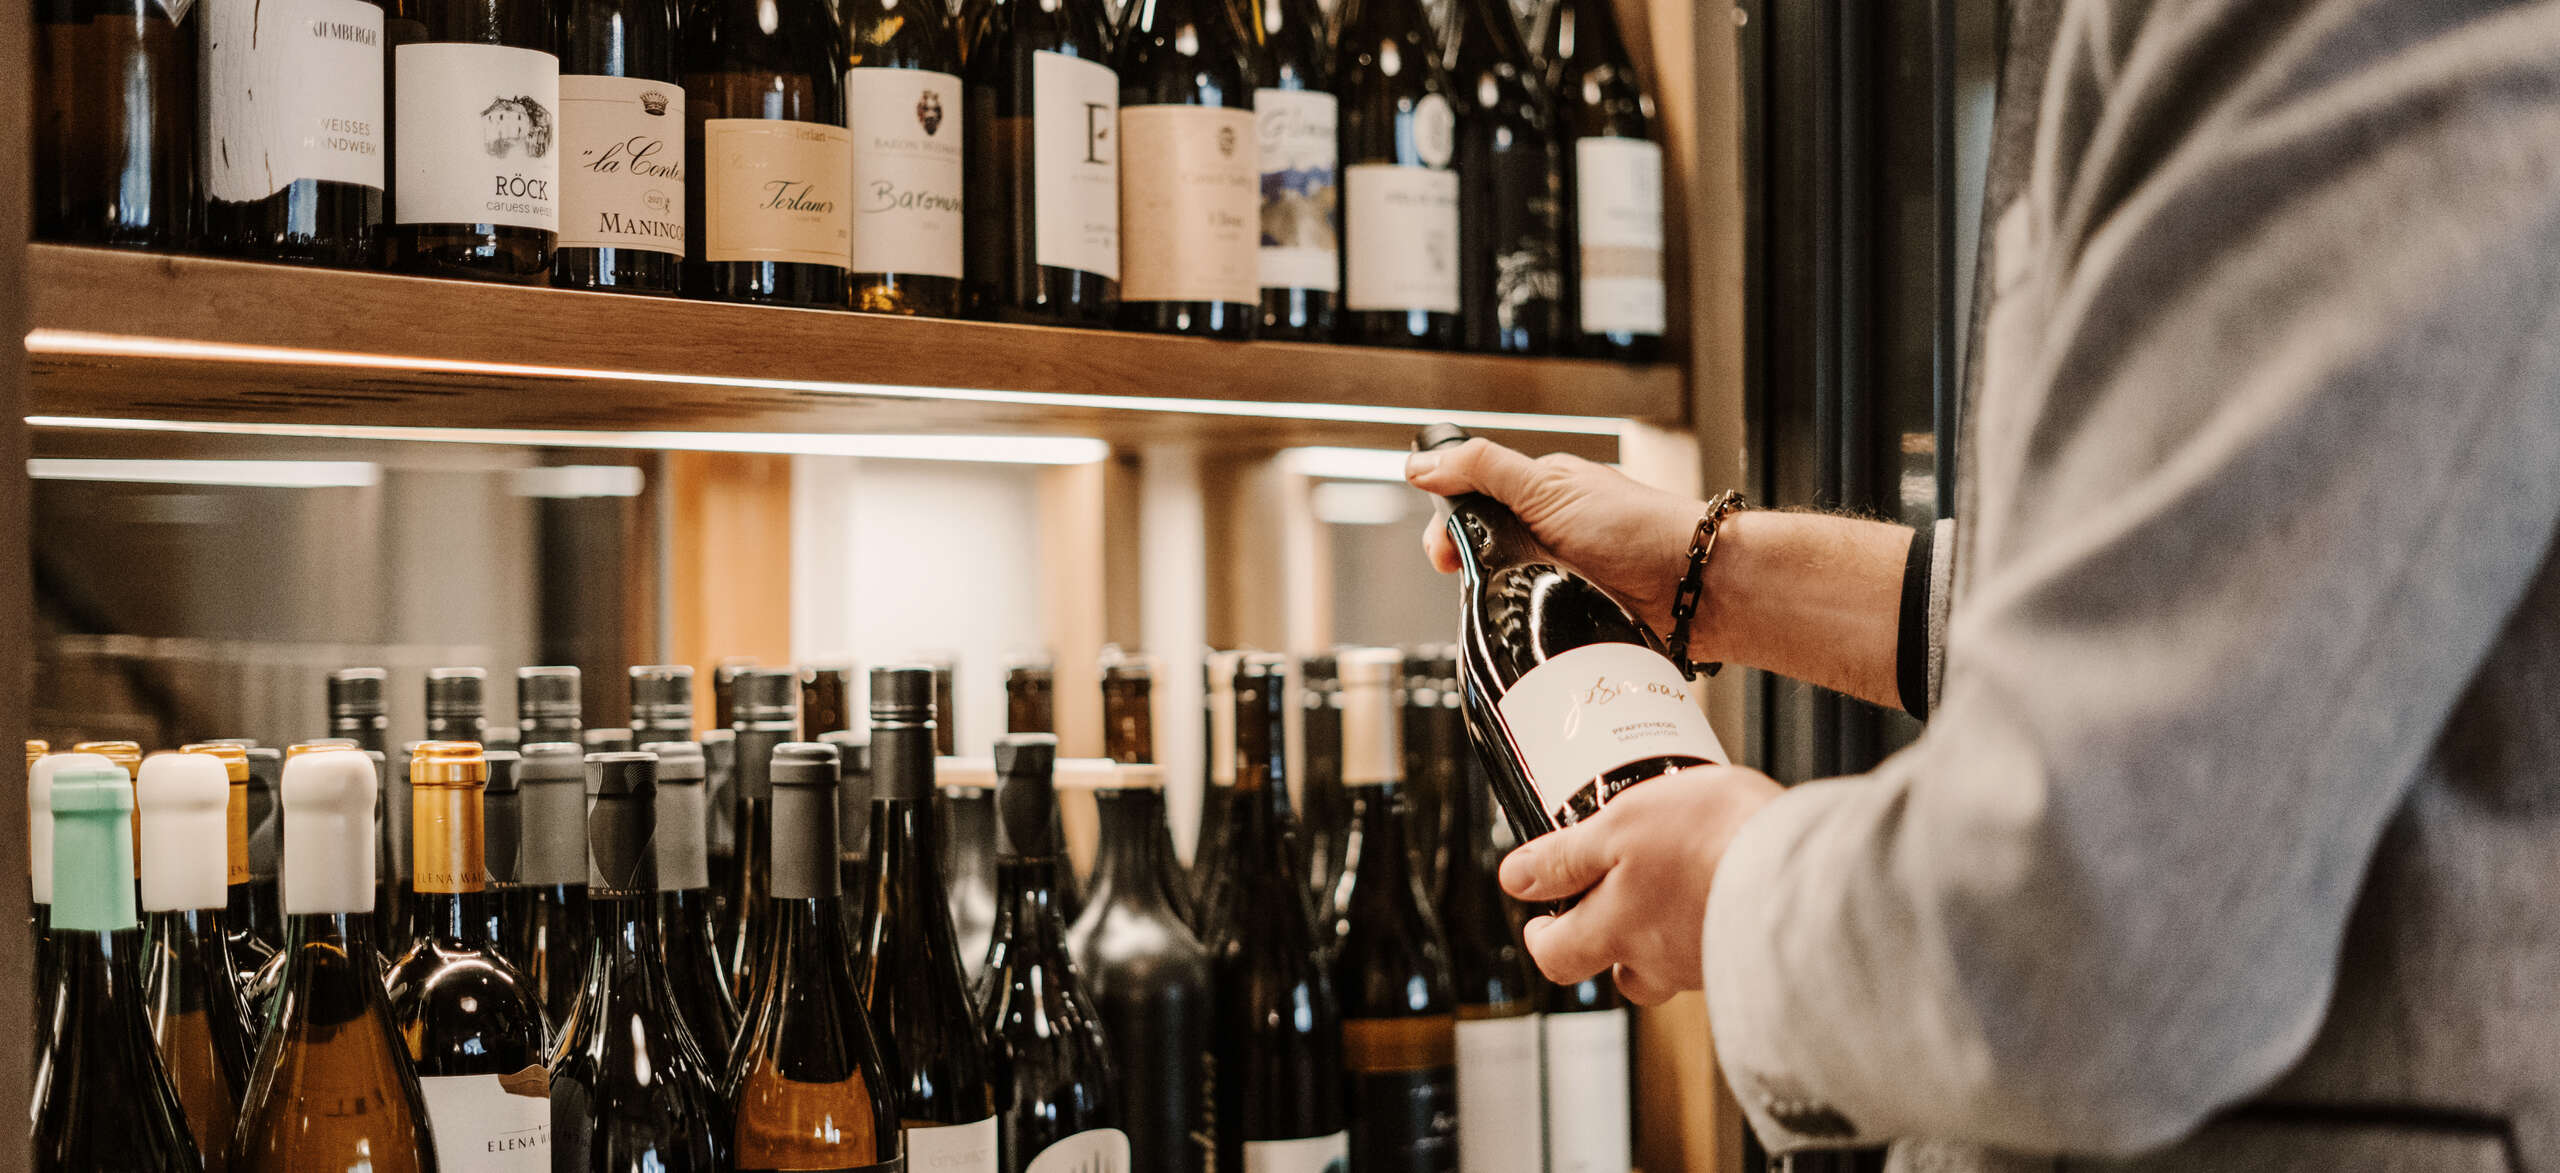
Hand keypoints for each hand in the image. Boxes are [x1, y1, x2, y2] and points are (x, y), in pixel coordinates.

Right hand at [1405, 437, 1704, 632]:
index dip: (1449, 525)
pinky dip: (1523, 624)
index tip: (1446, 552)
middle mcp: (1547, 531)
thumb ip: (1483, 470)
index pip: (1470, 500)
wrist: (1695, 588)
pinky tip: (1528, 626)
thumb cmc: (1637, 530)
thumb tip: (1422, 463)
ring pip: (1502, 589)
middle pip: (1480, 549)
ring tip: (1515, 601)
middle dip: (1469, 566)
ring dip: (1497, 599)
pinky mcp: (1574, 612)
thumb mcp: (1547, 488)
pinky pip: (1532, 621)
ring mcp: (1560, 573)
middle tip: (1471, 580)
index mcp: (1539, 491)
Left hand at [1500, 764, 1782, 1004]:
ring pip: (1675, 962)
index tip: (1542, 913)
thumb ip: (1565, 857)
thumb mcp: (1618, 827)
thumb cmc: (1713, 843)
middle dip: (1609, 942)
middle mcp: (1661, 962)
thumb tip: (1516, 878)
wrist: (1810, 871)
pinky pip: (1723, 948)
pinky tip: (1731, 882)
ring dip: (1669, 931)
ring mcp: (1711, 964)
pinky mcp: (1756, 957)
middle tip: (1613, 901)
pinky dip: (1718, 921)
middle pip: (1620, 972)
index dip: (1542, 934)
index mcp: (1615, 932)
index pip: (1556, 957)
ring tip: (1682, 880)